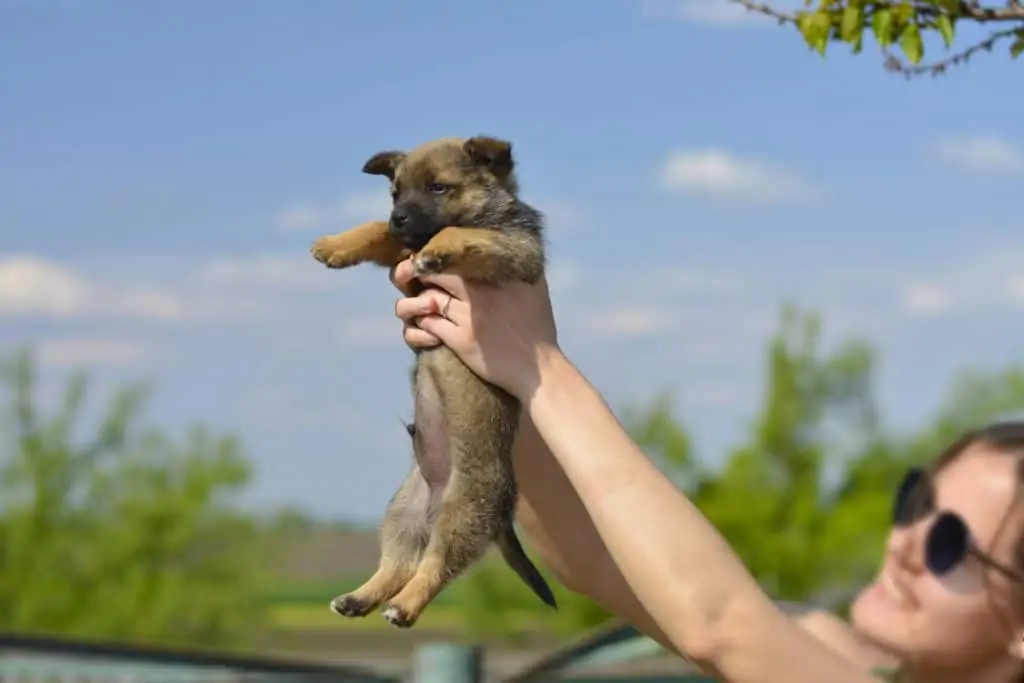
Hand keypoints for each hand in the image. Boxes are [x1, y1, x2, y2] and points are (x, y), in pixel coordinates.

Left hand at [389, 257, 559, 400]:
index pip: (453, 253)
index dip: (431, 253)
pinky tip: (422, 328)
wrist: (538, 369)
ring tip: (411, 306)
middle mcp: (481, 291)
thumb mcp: (535, 286)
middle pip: (433, 273)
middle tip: (405, 277)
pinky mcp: (461, 340)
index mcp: (495, 274)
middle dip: (413, 273)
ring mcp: (469, 316)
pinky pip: (428, 327)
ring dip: (412, 303)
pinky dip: (418, 327)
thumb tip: (503, 240)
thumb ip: (518, 263)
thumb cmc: (537, 326)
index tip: (422, 257)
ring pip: (426, 300)